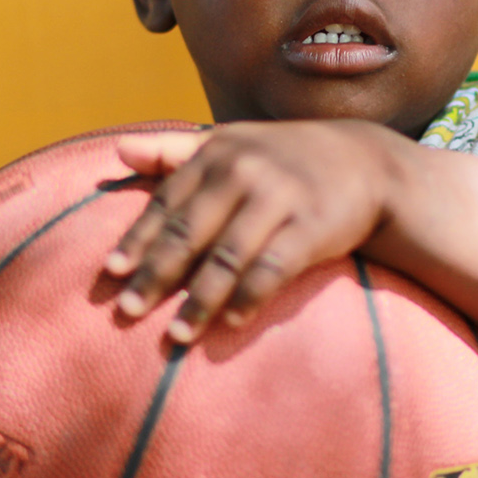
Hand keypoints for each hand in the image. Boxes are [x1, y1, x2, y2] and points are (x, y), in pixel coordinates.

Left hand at [103, 120, 400, 342]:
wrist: (365, 162)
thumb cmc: (283, 157)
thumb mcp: (231, 142)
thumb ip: (174, 151)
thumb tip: (117, 151)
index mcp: (217, 153)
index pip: (167, 201)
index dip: (138, 239)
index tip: (112, 273)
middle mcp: (244, 171)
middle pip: (190, 232)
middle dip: (156, 275)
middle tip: (128, 312)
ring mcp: (279, 198)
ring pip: (228, 257)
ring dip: (199, 300)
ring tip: (176, 335)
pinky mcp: (312, 226)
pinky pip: (273, 268)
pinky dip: (250, 297)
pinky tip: (229, 323)